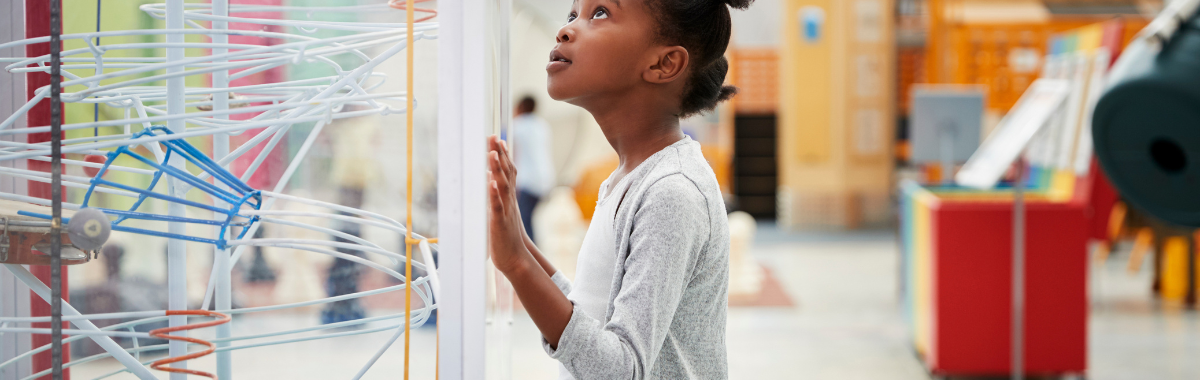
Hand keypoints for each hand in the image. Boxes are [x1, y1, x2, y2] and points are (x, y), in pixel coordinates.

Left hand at [488, 135, 531, 274]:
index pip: (508, 172)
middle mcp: (509, 201)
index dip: (503, 155)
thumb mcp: (501, 211)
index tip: (498, 139)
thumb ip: (497, 196)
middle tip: (494, 137)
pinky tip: (491, 183)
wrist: (515, 258)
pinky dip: (494, 195)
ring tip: (492, 153)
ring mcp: (505, 211)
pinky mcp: (499, 223)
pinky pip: (497, 207)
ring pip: (502, 187)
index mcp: (509, 198)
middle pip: (506, 174)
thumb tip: (490, 179)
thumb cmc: (506, 235)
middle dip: (500, 155)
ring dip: (498, 170)